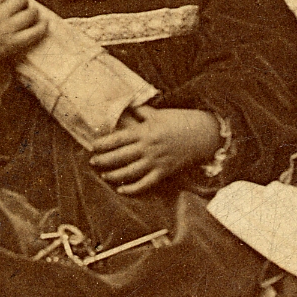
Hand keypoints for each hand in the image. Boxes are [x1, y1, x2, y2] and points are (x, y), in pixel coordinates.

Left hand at [88, 106, 222, 194]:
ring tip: (104, 176)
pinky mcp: (164, 172)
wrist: (204, 135)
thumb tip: (127, 106)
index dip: (103, 144)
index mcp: (144, 132)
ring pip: (129, 172)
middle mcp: (148, 148)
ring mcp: (156, 161)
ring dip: (114, 175)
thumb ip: (141, 112)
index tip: (93, 147)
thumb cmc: (181, 122)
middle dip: (104, 161)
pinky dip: (132, 189)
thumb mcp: (159, 114)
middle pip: (120, 157)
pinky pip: (145, 184)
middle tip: (93, 162)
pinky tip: (122, 190)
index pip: (118, 139)